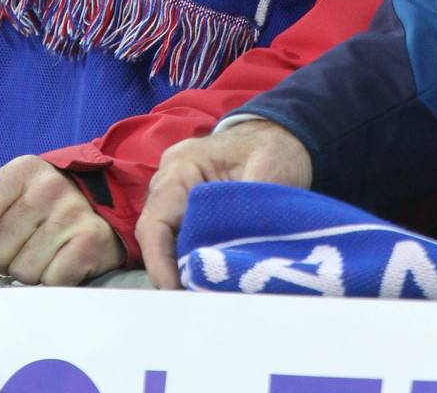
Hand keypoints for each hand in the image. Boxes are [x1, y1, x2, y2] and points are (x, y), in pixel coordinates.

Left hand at [0, 155, 124, 284]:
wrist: (103, 206)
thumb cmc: (46, 206)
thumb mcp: (10, 196)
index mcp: (22, 170)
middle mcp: (48, 187)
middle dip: (2, 258)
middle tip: (20, 248)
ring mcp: (71, 213)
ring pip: (21, 270)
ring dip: (27, 272)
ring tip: (43, 253)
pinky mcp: (90, 241)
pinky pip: (50, 281)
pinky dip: (51, 280)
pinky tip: (61, 262)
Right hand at [135, 120, 311, 289]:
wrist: (282, 135)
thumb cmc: (274, 150)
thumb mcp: (268, 175)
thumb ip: (246, 214)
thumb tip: (230, 261)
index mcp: (182, 166)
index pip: (155, 224)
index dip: (160, 264)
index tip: (176, 294)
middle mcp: (169, 180)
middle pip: (156, 237)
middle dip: (171, 272)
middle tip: (197, 302)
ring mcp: (176, 193)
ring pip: (167, 241)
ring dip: (182, 268)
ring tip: (205, 294)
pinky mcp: (187, 206)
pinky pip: (181, 238)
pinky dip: (193, 259)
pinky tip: (211, 278)